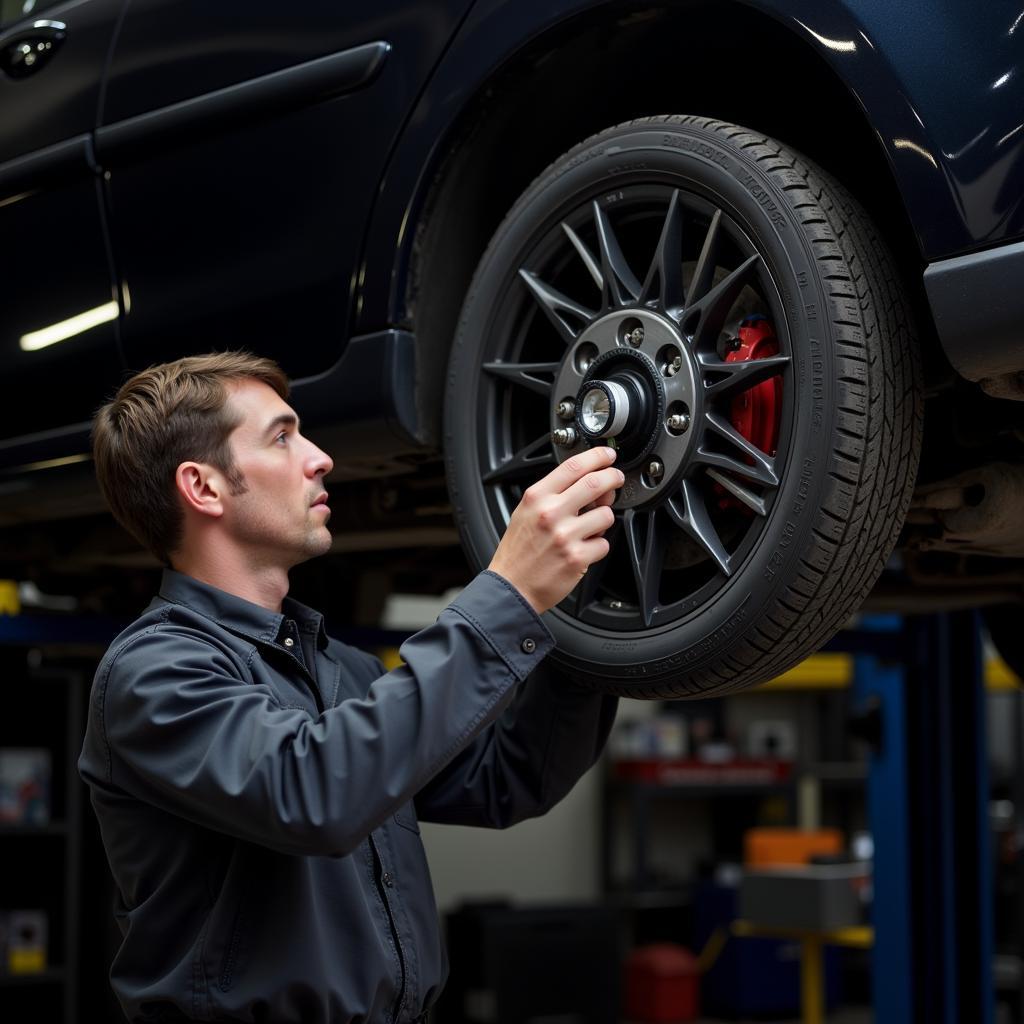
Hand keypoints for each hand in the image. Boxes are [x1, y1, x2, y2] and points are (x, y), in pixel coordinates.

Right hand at [488, 446, 623, 614]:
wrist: (511, 587)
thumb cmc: (518, 551)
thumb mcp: (525, 512)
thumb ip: (552, 494)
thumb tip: (586, 481)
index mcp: (536, 497)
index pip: (573, 466)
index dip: (597, 456)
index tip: (607, 456)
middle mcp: (550, 513)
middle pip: (596, 483)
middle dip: (613, 478)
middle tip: (615, 480)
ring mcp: (564, 535)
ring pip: (606, 515)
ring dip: (603, 520)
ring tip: (589, 528)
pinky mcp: (577, 557)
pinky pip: (604, 543)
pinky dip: (598, 546)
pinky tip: (583, 549)